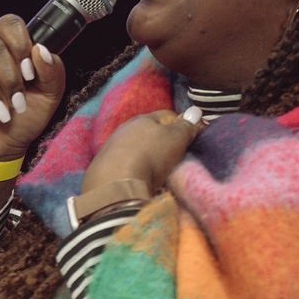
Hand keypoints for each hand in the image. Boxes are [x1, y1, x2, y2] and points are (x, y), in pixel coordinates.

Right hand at [0, 14, 66, 163]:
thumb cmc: (27, 115)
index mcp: (7, 41)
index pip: (9, 24)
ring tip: (1, 111)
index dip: (20, 46)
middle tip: (17, 102)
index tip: (29, 75)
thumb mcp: (50, 94)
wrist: (5, 146)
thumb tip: (41, 50)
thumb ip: (53, 70)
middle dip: (8, 78)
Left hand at [79, 109, 201, 197]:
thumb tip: (194, 113)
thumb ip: (187, 126)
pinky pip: (125, 165)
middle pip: (150, 133)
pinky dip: (133, 170)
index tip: (189, 139)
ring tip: (157, 174)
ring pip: (136, 149)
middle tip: (175, 159)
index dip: (180, 126)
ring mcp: (112, 147)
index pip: (167, 116)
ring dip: (146, 157)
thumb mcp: (176, 139)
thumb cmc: (151, 157)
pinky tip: (139, 180)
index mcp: (144, 119)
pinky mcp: (103, 167)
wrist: (116, 185)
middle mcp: (125, 129)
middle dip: (162, 143)